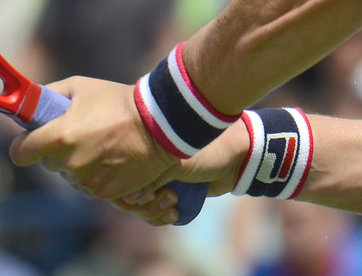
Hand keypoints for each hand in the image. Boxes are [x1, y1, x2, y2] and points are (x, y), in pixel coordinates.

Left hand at [8, 76, 178, 200]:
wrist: (162, 122)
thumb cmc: (120, 100)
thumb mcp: (82, 86)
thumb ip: (50, 95)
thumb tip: (31, 104)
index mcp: (59, 136)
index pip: (21, 152)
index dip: (26, 145)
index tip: (33, 141)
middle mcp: (70, 162)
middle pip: (49, 164)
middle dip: (59, 152)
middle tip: (83, 136)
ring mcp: (88, 180)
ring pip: (71, 177)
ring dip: (81, 165)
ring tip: (105, 146)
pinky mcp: (106, 193)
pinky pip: (92, 187)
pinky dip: (100, 176)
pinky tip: (115, 158)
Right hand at [117, 119, 250, 225]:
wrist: (239, 157)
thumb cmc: (210, 150)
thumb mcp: (178, 161)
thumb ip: (154, 177)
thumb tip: (131, 199)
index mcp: (147, 146)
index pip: (122, 176)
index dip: (128, 192)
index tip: (145, 195)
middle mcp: (148, 162)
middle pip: (129, 195)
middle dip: (145, 205)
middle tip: (170, 198)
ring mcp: (158, 178)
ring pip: (142, 205)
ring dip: (155, 211)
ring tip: (175, 203)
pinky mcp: (170, 190)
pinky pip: (156, 210)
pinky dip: (161, 215)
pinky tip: (175, 213)